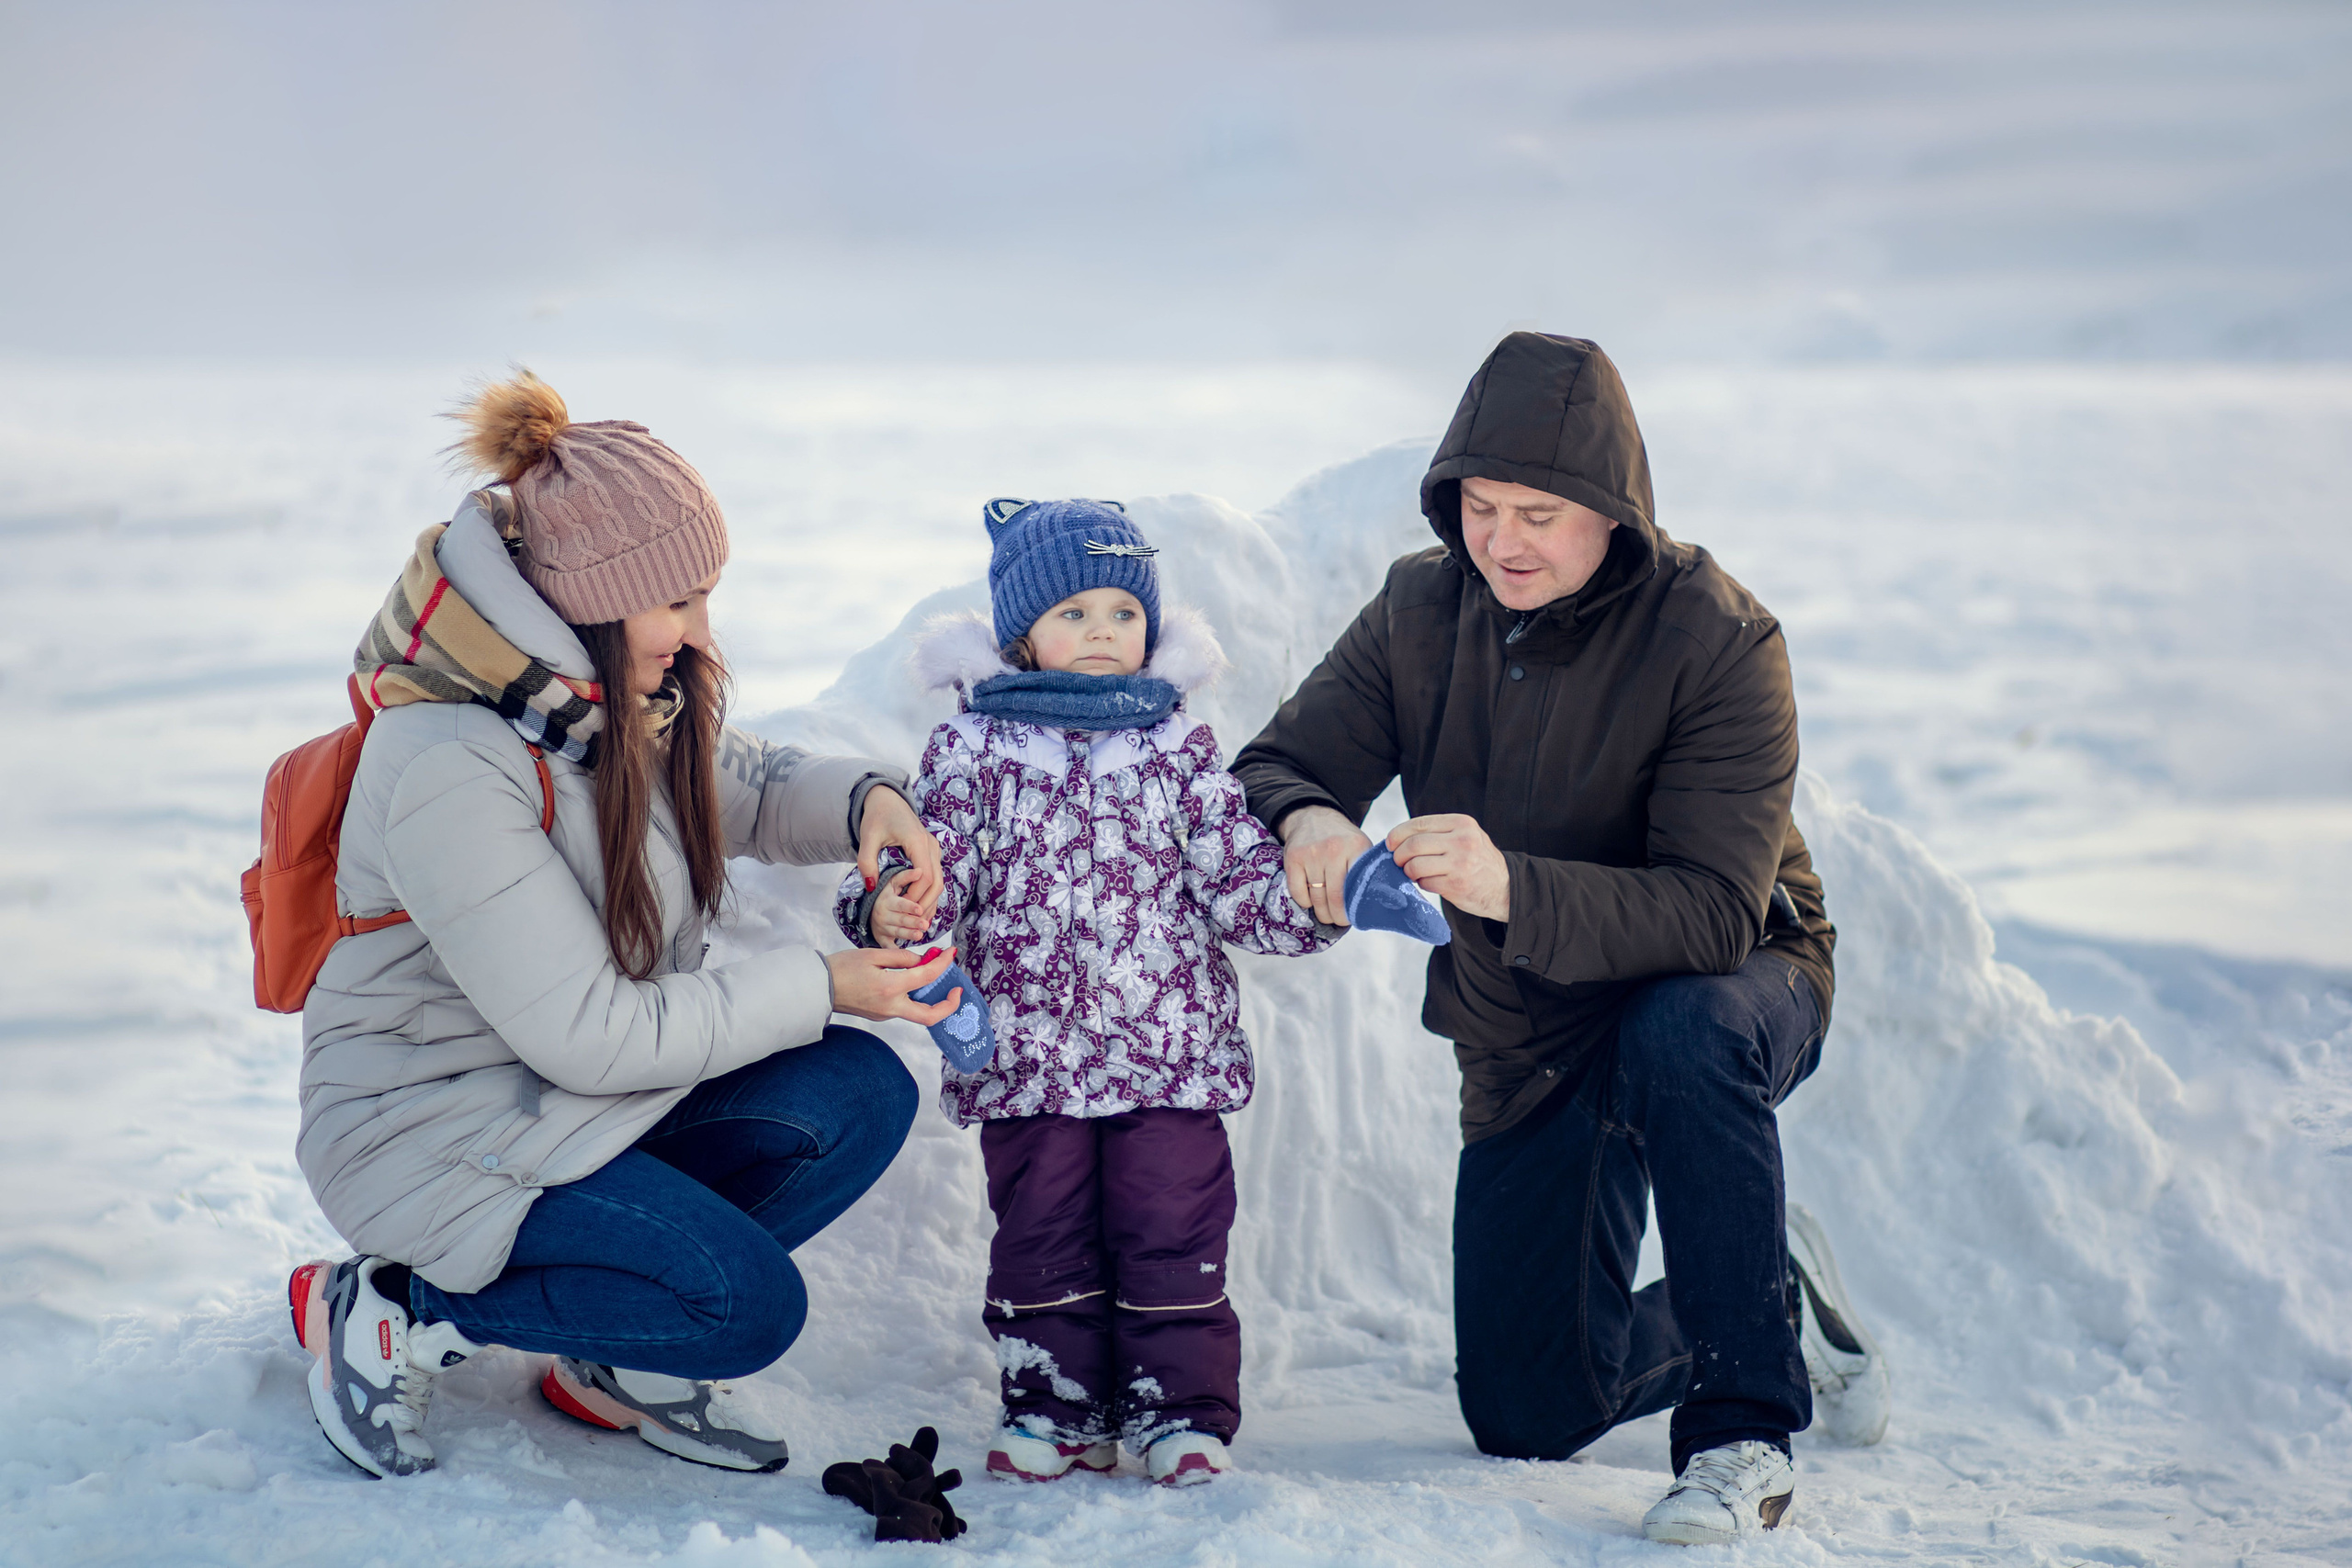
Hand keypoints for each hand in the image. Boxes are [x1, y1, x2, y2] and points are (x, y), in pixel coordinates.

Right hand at [826, 944, 960, 1025]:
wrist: (817, 987)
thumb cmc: (842, 967)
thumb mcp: (873, 954)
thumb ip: (902, 958)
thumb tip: (922, 961)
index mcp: (890, 988)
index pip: (927, 976)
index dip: (943, 963)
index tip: (950, 953)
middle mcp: (891, 1007)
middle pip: (930, 1016)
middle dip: (949, 1005)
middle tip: (957, 991)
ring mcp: (885, 1015)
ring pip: (917, 1013)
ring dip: (930, 997)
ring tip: (932, 974)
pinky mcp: (879, 1015)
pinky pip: (904, 1007)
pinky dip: (913, 995)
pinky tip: (912, 980)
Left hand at [857, 786, 941, 926]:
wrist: (887, 800)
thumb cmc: (877, 817)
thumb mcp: (867, 838)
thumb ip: (867, 862)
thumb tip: (871, 887)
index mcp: (918, 841)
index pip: (926, 877)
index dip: (916, 896)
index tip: (903, 909)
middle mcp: (931, 846)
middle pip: (938, 882)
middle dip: (926, 903)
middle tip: (914, 921)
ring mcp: (934, 848)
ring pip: (940, 880)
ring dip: (930, 900)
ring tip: (919, 920)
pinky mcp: (931, 852)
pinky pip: (936, 876)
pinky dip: (930, 892)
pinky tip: (920, 906)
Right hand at [869, 869, 930, 947]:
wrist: (871, 911)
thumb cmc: (887, 896)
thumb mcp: (893, 883)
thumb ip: (906, 877)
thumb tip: (920, 870)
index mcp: (887, 901)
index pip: (900, 904)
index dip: (909, 906)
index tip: (920, 909)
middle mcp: (883, 916)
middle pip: (900, 920)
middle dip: (913, 922)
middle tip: (925, 925)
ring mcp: (882, 929)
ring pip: (897, 933)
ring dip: (909, 935)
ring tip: (920, 935)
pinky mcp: (882, 940)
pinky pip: (889, 948)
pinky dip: (896, 953)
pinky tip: (906, 957)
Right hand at [1279, 804, 1371, 925]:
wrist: (1313, 816)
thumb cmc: (1341, 839)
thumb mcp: (1361, 847)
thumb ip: (1368, 871)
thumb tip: (1380, 903)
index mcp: (1356, 848)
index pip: (1356, 889)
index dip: (1354, 909)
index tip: (1354, 916)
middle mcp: (1333, 849)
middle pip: (1334, 897)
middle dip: (1337, 916)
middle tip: (1339, 921)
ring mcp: (1311, 853)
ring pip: (1316, 898)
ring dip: (1321, 913)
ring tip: (1326, 915)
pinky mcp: (1293, 857)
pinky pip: (1297, 892)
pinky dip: (1304, 903)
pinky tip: (1311, 901)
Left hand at [1387, 813, 1510, 921]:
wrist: (1505, 887)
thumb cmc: (1478, 860)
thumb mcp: (1466, 836)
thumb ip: (1438, 832)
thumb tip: (1398, 838)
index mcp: (1461, 823)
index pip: (1418, 824)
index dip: (1398, 834)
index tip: (1389, 843)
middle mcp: (1462, 840)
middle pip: (1413, 844)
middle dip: (1398, 855)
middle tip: (1397, 861)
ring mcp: (1460, 863)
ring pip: (1415, 865)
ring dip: (1408, 871)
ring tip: (1414, 873)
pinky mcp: (1456, 885)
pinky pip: (1425, 883)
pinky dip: (1421, 883)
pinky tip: (1430, 882)